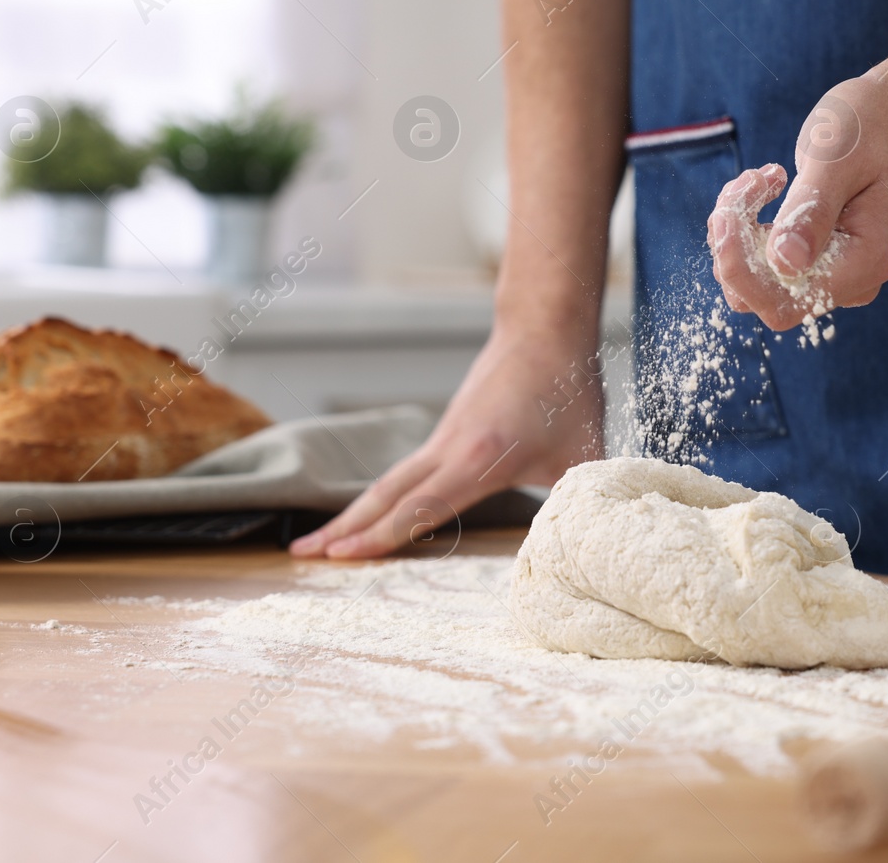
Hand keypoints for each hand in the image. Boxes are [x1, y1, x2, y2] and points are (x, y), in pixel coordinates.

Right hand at [289, 323, 602, 557]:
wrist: (545, 330)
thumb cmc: (568, 391)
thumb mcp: (584, 454)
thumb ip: (581, 502)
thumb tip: (589, 547)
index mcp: (479, 459)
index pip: (419, 508)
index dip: (379, 537)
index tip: (338, 557)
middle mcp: (449, 449)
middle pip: (384, 496)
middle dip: (342, 530)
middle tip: (299, 555)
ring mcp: (443, 437)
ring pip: (389, 482)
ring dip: (354, 513)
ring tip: (320, 541)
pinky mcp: (447, 431)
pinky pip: (406, 471)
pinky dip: (382, 496)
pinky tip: (372, 514)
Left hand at [706, 70, 887, 329]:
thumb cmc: (873, 128)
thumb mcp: (837, 160)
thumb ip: (811, 213)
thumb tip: (784, 264)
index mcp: (864, 263)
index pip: (785, 303)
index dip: (741, 271)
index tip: (730, 213)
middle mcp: (848, 280)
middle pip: (761, 296)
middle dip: (735, 244)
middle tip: (750, 181)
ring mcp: (829, 273)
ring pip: (752, 281)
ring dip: (737, 231)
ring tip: (758, 178)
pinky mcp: (811, 260)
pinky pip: (759, 263)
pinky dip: (744, 226)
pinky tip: (764, 185)